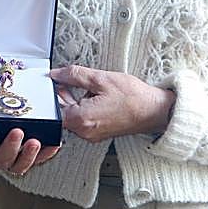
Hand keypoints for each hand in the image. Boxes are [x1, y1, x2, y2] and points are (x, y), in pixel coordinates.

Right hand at [0, 110, 59, 174]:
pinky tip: (53, 144)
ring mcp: (11, 159)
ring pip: (19, 164)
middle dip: (10, 147)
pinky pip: (37, 159)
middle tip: (17, 132)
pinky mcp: (26, 156)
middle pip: (2, 160)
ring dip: (28, 154)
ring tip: (34, 141)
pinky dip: (46, 153)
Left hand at [49, 65, 175, 142]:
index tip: (55, 81)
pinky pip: (83, 120)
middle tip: (72, 80)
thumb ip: (74, 75)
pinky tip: (96, 97)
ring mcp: (92, 135)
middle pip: (61, 112)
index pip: (53, 108)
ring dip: (74, 101)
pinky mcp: (99, 133)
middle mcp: (85, 131)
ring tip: (90, 88)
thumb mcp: (100, 78)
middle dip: (63, 95)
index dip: (52, 91)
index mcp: (81, 119)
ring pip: (72, 116)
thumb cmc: (133, 97)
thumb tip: (57, 74)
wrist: (155, 111)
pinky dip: (84, 108)